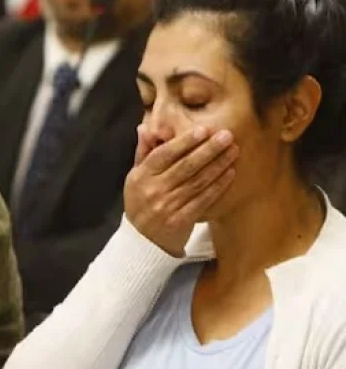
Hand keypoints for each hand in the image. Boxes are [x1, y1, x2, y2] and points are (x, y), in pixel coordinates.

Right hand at [124, 125, 237, 255]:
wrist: (142, 241)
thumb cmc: (140, 202)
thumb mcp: (135, 177)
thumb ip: (143, 152)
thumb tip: (145, 127)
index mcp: (141, 176)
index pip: (164, 155)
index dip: (184, 142)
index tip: (203, 130)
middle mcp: (154, 190)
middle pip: (185, 166)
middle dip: (208, 149)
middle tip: (227, 135)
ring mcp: (167, 207)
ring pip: (197, 182)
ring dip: (218, 165)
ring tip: (233, 151)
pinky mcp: (181, 221)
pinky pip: (203, 200)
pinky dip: (218, 186)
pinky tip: (230, 173)